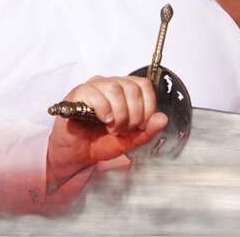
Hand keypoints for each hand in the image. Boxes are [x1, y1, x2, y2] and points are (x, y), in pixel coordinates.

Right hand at [45, 75, 167, 189]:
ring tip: (111, 126)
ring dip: (118, 113)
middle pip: (132, 88)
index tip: (142, 124)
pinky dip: (103, 109)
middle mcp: (110, 85)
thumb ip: (147, 131)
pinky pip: (94, 93)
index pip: (144, 85)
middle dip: (133, 115)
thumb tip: (162, 119)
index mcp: (125, 92)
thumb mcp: (129, 140)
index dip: (148, 106)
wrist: (77, 154)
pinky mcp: (78, 93)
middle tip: (123, 129)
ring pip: (115, 88)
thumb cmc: (100, 142)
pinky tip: (103, 119)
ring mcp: (94, 87)